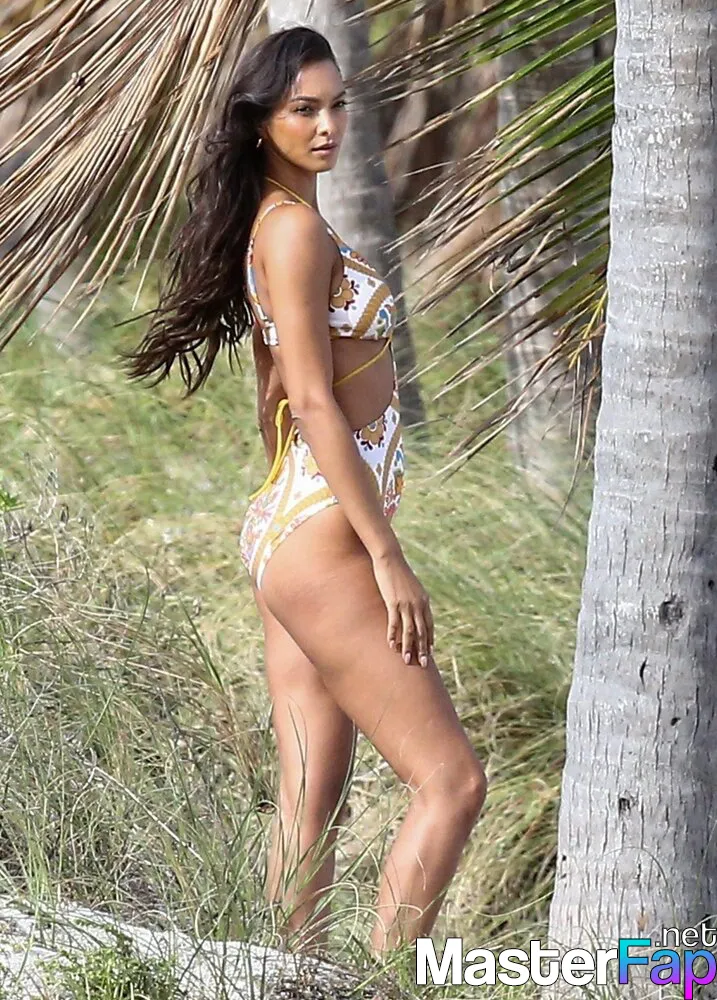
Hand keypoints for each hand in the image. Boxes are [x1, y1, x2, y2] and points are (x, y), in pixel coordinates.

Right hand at [372, 549, 433, 667]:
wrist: (390, 558)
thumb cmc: (399, 571)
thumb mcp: (411, 586)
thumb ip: (414, 598)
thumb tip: (413, 607)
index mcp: (424, 600)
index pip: (429, 625)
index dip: (430, 639)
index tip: (430, 652)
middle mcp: (418, 604)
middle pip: (422, 631)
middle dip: (422, 649)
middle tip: (423, 664)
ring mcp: (406, 604)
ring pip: (409, 630)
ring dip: (408, 647)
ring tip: (406, 660)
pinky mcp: (393, 603)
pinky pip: (394, 623)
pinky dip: (393, 636)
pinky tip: (391, 646)